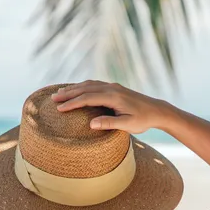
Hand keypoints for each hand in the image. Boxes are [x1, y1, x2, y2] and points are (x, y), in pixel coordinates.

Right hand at [51, 80, 179, 133]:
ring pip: (89, 85)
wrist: (157, 110)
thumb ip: (110, 123)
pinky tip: (76, 90)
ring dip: (73, 88)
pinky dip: (82, 87)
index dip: (72, 103)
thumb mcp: (128, 125)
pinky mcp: (114, 88)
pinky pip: (94, 85)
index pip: (87, 98)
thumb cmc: (143, 120)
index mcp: (113, 97)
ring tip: (59, 93)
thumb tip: (91, 124)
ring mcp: (113, 86)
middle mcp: (111, 88)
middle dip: (68, 93)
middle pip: (85, 89)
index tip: (59, 108)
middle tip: (52, 98)